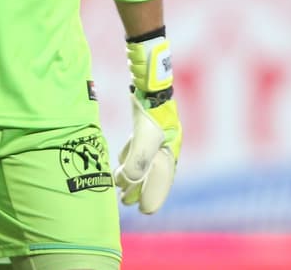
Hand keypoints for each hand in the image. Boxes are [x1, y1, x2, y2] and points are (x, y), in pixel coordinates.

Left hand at [114, 35, 182, 213]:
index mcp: (170, 151)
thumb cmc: (150, 110)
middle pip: (154, 174)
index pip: (162, 181)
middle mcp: (166, 145)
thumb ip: (138, 161)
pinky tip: (121, 160)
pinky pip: (140, 147)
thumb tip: (129, 181)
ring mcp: (157, 135)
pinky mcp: (146, 125)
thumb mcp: (145, 137)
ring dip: (133, 174)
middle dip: (140, 189)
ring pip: (146, 161)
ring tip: (120, 185)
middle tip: (126, 202)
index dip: (152, 197)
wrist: (149, 80)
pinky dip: (130, 156)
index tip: (143, 210)